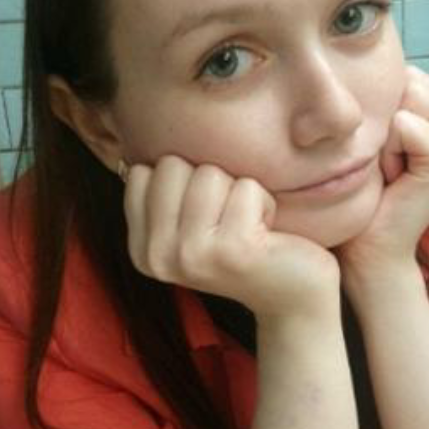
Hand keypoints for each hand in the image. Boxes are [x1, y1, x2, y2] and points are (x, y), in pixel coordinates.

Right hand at [123, 154, 339, 322]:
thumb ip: (164, 190)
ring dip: (239, 191)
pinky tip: (268, 233)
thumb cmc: (245, 245)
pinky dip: (266, 201)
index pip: (145, 170)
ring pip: (209, 172)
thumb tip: (136, 132)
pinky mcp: (232, 249)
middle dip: (211, 180)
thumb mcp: (192, 220)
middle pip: (173, 164)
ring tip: (248, 225)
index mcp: (142, 249)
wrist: (293, 296)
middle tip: (229, 220)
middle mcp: (158, 256)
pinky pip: (247, 187)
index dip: (184, 179)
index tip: (204, 216)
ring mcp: (192, 255)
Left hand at [337, 65, 428, 282]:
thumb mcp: (369, 133)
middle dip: (384, 115)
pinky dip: (390, 150)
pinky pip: (408, 125)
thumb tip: (358, 44)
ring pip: (409, 96)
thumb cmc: (360, 192)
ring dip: (385, 133)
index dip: (379, 105)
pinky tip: (394, 178)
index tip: (377, 149)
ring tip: (387, 168)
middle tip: (382, 161)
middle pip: (409, 79)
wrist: (365, 248)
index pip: (404, 73)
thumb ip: (380, 94)